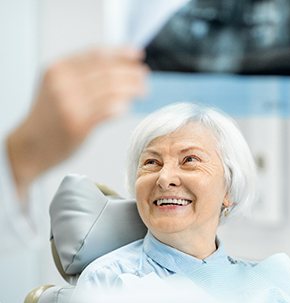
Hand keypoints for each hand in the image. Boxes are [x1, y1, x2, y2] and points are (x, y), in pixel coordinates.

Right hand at [7, 48, 147, 196]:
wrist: (30, 146)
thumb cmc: (48, 118)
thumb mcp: (57, 88)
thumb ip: (81, 77)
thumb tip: (118, 71)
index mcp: (58, 69)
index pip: (97, 55)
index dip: (121, 54)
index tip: (137, 55)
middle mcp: (63, 83)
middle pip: (107, 71)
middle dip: (131, 72)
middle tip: (144, 76)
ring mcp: (70, 104)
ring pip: (111, 90)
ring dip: (132, 89)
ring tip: (143, 91)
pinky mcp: (77, 124)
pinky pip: (107, 111)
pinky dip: (121, 106)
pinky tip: (127, 107)